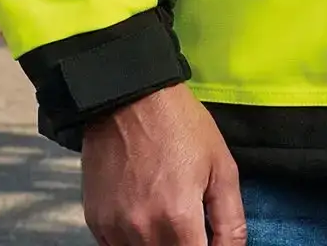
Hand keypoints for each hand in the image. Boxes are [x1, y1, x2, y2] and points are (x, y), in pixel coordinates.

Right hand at [81, 83, 245, 244]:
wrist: (128, 95)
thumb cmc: (179, 124)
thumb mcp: (221, 165)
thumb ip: (230, 220)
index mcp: (178, 218)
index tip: (205, 238)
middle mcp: (143, 231)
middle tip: (188, 225)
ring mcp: (115, 228)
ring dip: (157, 244)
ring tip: (166, 214)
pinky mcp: (96, 221)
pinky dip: (132, 241)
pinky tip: (142, 214)